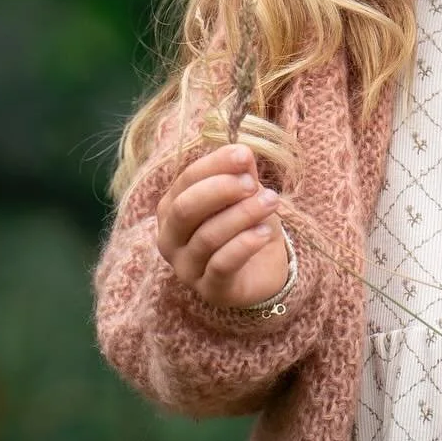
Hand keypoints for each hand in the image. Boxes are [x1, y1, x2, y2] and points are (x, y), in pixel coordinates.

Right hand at [155, 143, 289, 308]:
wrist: (262, 271)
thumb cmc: (244, 226)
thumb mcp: (244, 195)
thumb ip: (240, 174)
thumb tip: (242, 152)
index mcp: (172, 208)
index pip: (186, 180)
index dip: (215, 165)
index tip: (245, 155)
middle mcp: (170, 239)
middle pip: (185, 209)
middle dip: (221, 190)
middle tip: (252, 183)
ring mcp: (186, 267)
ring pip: (207, 237)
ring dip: (242, 215)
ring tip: (271, 202)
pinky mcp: (210, 289)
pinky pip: (222, 265)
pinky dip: (245, 244)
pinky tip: (266, 231)